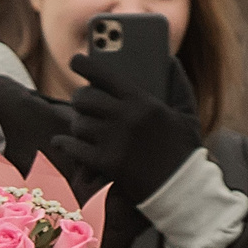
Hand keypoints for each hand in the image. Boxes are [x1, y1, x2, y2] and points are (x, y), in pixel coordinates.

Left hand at [47, 53, 202, 210]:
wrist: (182, 187)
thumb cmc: (184, 148)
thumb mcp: (186, 112)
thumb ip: (177, 83)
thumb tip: (169, 59)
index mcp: (143, 101)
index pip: (105, 75)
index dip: (85, 65)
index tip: (75, 60)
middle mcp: (125, 118)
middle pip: (84, 98)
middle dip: (80, 98)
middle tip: (82, 101)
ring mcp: (113, 141)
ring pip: (78, 123)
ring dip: (77, 123)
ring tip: (83, 124)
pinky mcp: (104, 162)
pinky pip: (72, 147)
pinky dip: (64, 144)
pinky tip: (61, 141)